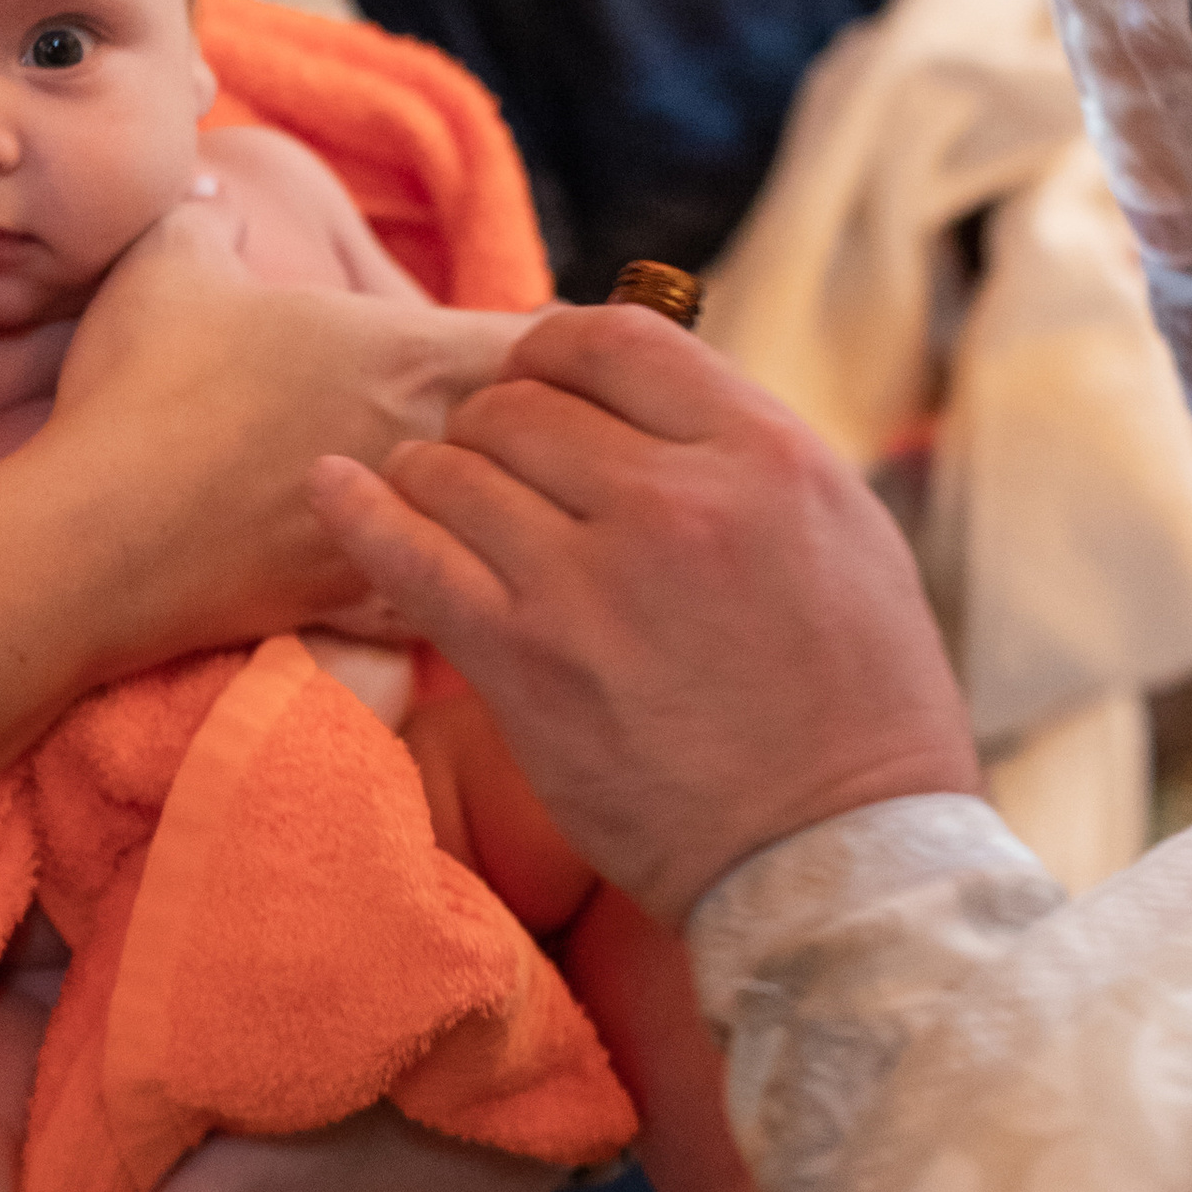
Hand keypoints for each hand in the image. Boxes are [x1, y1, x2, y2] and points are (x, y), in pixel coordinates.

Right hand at [36, 209, 530, 671]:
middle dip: (571, 428)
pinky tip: (474, 584)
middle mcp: (436, 445)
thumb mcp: (169, 260)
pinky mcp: (375, 606)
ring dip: (535, 512)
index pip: (560, 339)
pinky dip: (480, 589)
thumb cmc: (141, 390)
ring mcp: (414, 534)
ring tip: (538, 506)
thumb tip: (220, 186)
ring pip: (527, 526)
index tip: (571, 349)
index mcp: (413, 352)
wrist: (95, 541)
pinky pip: (468, 601)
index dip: (575, 343)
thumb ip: (211, 209)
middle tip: (575, 426)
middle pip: (564, 437)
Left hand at [311, 305, 982, 923]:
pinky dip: (360, 511)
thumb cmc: (858, 701)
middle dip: (492, 423)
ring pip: (455, 468)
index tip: (540, 382)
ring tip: (439, 499)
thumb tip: (643, 397)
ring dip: (434, 474)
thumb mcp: (842, 532)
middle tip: (492, 464)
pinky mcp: (524, 661)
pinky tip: (333, 486)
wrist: (833, 854)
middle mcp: (673, 500)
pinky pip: (408, 556)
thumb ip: (742, 452)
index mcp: (763, 453)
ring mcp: (589, 580)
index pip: (613, 337)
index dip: (555, 349)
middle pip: (521, 403)